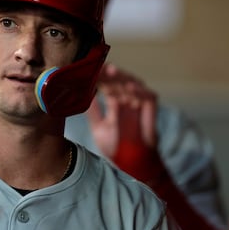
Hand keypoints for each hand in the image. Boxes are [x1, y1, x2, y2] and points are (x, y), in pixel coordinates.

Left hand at [86, 64, 163, 181]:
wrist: (131, 162)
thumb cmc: (116, 145)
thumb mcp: (99, 126)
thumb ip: (92, 111)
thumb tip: (77, 96)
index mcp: (115, 100)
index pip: (106, 83)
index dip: (97, 76)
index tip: (87, 70)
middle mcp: (127, 98)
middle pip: (118, 80)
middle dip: (107, 73)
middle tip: (97, 67)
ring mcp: (140, 102)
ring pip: (132, 83)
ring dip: (121, 78)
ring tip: (110, 72)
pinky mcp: (152, 109)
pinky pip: (149, 96)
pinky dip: (139, 91)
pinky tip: (129, 87)